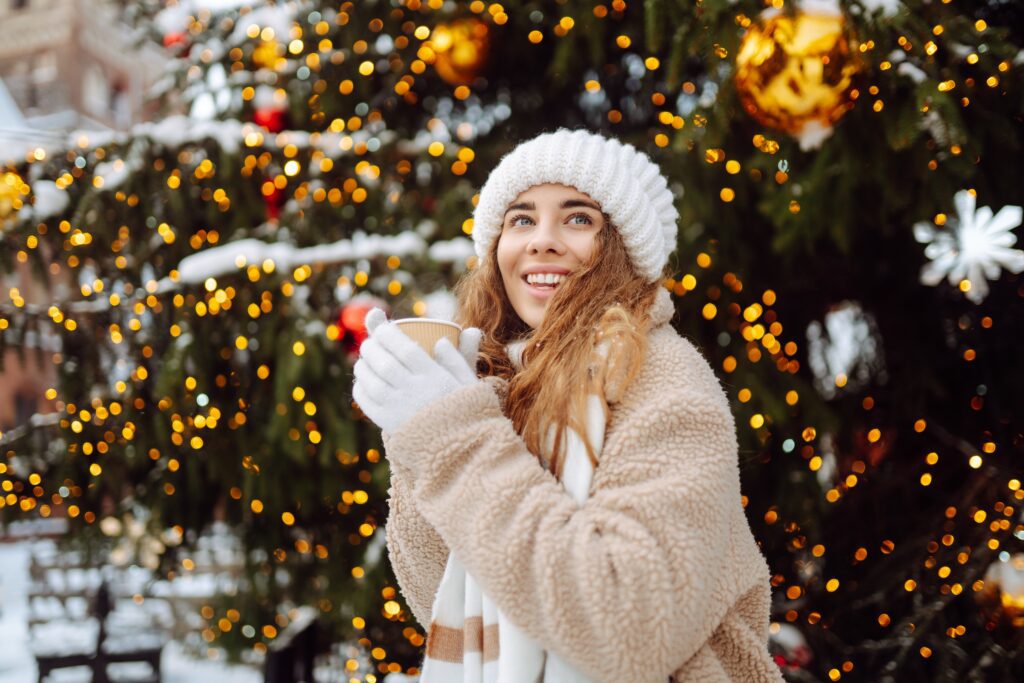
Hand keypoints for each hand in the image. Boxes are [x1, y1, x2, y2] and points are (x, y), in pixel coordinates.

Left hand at [352, 309, 481, 433]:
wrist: (460, 452)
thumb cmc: (467, 413)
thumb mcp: (470, 383)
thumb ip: (460, 358)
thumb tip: (450, 337)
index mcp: (435, 377)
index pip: (405, 348)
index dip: (388, 334)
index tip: (382, 327)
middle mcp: (415, 391)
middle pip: (384, 363)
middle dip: (371, 348)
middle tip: (369, 342)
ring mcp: (400, 409)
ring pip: (372, 381)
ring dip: (363, 366)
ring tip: (363, 360)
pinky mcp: (390, 424)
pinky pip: (367, 402)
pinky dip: (360, 389)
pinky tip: (362, 382)